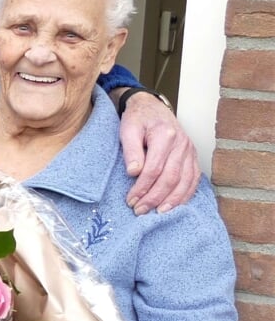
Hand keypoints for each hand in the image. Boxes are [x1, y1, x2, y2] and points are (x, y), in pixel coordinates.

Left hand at [116, 91, 197, 213]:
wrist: (152, 108)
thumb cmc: (138, 119)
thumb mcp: (127, 129)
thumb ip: (131, 150)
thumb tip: (133, 173)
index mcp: (165, 136)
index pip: (154, 169)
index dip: (142, 187)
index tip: (130, 200)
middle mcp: (182, 144)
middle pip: (171, 177)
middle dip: (155, 197)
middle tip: (140, 210)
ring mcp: (190, 151)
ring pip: (185, 181)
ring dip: (172, 200)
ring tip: (158, 213)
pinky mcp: (193, 156)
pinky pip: (194, 178)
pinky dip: (186, 194)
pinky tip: (176, 205)